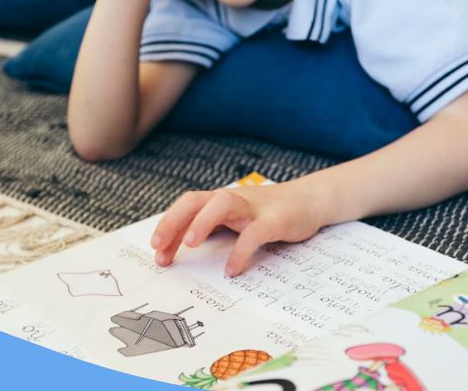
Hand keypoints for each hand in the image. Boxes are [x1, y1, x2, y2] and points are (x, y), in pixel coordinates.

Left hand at [150, 182, 324, 275]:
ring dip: (203, 221)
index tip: (157, 253)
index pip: (186, 207)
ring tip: (191, 245)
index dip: (168, 227)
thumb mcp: (235, 220)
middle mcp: (233, 201)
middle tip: (159, 248)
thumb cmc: (268, 214)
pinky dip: (241, 250)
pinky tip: (232, 269)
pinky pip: (255, 232)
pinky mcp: (276, 220)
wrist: (310, 200)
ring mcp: (254, 208)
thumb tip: (180, 249)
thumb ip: (213, 229)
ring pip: (223, 204)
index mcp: (220, 202)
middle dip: (174, 221)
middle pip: (196, 200)